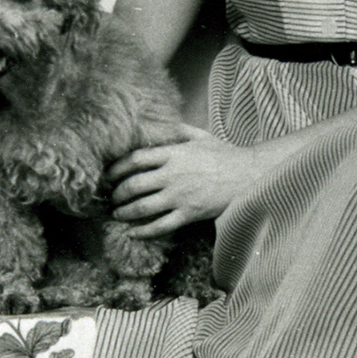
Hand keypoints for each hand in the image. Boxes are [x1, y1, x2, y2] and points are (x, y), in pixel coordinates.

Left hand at [109, 126, 263, 237]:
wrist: (249, 176)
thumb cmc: (226, 155)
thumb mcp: (201, 136)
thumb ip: (179, 130)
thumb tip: (162, 124)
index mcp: (174, 154)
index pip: (135, 159)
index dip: (116, 168)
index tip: (107, 174)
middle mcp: (172, 175)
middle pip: (133, 185)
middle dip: (117, 193)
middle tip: (110, 197)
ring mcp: (180, 196)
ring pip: (142, 207)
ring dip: (124, 212)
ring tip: (116, 214)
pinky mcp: (189, 214)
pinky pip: (161, 226)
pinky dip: (143, 231)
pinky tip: (132, 233)